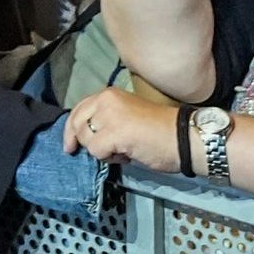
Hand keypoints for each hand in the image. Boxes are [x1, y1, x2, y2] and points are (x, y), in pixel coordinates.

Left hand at [62, 86, 183, 170]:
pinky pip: (97, 151)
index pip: (78, 110)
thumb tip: (87, 137)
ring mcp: (109, 115)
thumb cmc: (160, 131)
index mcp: (109, 95)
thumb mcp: (126, 117)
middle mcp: (106, 100)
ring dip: (102, 151)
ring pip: (86, 140)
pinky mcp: (114, 132)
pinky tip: (127, 154)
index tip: (70, 145)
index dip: (71, 129)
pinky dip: (109, 158)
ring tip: (123, 150)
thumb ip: (106, 121)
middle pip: (77, 124)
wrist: (183, 138)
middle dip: (85, 143)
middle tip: (105, 152)